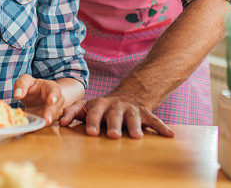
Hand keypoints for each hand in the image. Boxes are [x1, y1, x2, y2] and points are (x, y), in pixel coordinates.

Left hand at [12, 74, 63, 124]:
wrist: (35, 96)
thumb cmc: (31, 87)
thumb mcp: (25, 81)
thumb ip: (21, 85)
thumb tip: (18, 94)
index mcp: (50, 87)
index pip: (54, 90)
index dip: (54, 95)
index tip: (51, 100)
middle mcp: (56, 98)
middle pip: (56, 105)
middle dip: (51, 112)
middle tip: (47, 119)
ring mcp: (55, 109)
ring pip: (54, 115)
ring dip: (49, 119)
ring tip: (44, 123)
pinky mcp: (50, 118)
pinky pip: (49, 121)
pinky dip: (45, 123)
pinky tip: (40, 125)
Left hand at [59, 95, 173, 138]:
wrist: (128, 93)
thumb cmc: (103, 106)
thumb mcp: (87, 106)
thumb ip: (73, 112)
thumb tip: (61, 122)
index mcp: (100, 104)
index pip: (94, 112)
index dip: (91, 121)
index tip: (89, 132)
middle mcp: (116, 106)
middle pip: (114, 115)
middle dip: (113, 125)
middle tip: (112, 136)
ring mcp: (131, 109)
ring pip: (133, 117)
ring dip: (135, 126)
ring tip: (137, 137)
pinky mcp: (145, 113)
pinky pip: (154, 119)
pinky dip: (162, 127)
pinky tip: (170, 135)